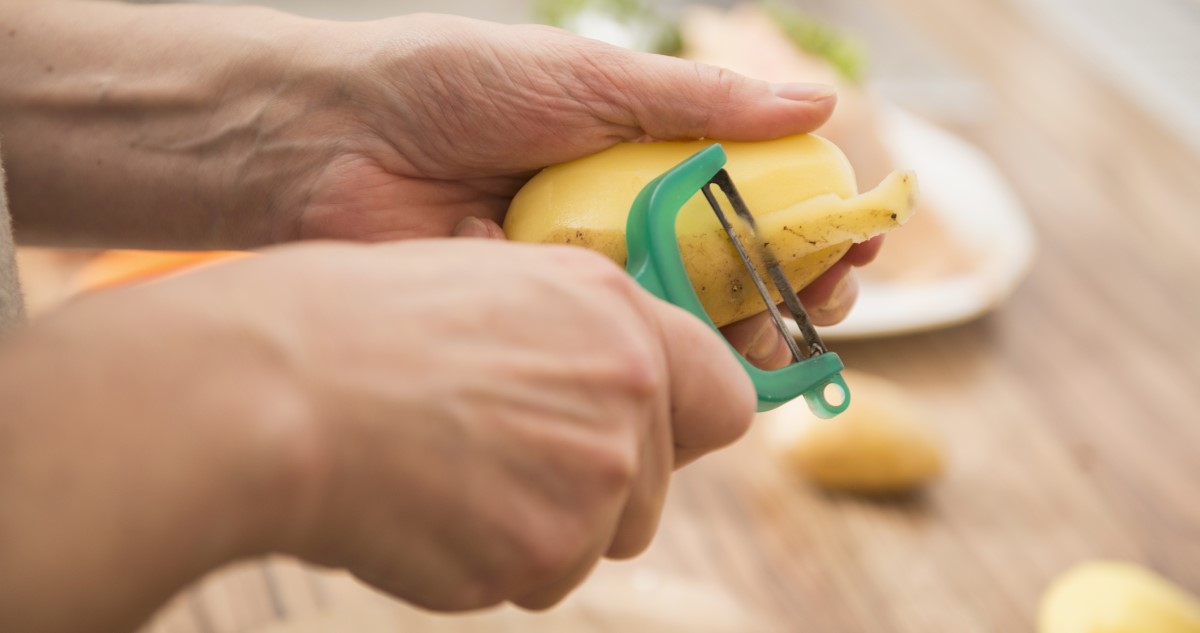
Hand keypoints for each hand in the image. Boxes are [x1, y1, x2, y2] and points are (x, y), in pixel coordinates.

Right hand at [0, 240, 753, 628]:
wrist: (274, 391)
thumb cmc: (360, 325)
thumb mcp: (495, 287)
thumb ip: (581, 335)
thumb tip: (622, 378)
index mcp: (617, 319)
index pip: (725, 397)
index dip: (685, 423)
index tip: (648, 434)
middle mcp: (625, 400)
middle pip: (652, 488)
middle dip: (594, 485)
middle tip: (497, 451)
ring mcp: (588, 487)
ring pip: (593, 541)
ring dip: (536, 526)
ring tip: (445, 470)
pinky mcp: (538, 559)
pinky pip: (531, 577)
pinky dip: (485, 559)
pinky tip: (423, 506)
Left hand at [280, 14, 873, 355]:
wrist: (323, 142)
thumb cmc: (450, 88)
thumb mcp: (588, 81)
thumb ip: (699, 101)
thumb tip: (819, 100)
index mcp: (636, 153)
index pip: (750, 190)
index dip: (810, 215)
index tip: (858, 235)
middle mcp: (616, 216)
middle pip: (728, 264)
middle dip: (790, 284)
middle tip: (829, 298)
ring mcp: (578, 274)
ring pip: (676, 315)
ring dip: (735, 330)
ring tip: (772, 336)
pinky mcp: (536, 323)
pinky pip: (609, 346)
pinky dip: (653, 355)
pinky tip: (687, 362)